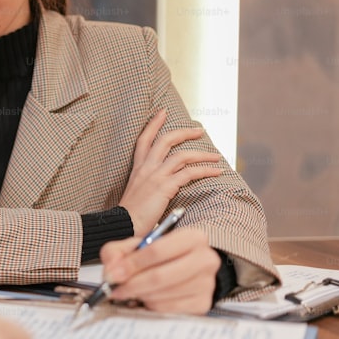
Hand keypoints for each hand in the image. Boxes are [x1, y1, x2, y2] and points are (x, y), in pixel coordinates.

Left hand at [99, 226, 220, 313]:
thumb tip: (112, 272)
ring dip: (140, 295)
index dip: (131, 264)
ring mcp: (207, 283)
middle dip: (132, 284)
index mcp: (192, 237)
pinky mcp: (202, 303)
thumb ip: (117, 252)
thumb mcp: (136, 246)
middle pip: (160, 276)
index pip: (156, 250)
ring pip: (163, 294)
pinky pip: (169, 309)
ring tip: (130, 292)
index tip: (113, 274)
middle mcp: (205, 259)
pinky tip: (145, 298)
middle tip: (115, 289)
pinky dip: (151, 306)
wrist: (184, 268)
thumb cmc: (159, 256)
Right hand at [119, 108, 221, 235]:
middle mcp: (146, 168)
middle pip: (165, 140)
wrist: (123, 225)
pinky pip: (189, 173)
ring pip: (182, 155)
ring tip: (216, 156)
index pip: (144, 140)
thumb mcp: (137, 194)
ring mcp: (155, 176)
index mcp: (137, 169)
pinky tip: (216, 172)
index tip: (163, 112)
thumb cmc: (129, 216)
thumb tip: (164, 187)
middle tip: (199, 130)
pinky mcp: (165, 186)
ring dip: (202, 154)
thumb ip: (149, 186)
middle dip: (184, 132)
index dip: (154, 124)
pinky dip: (205, 171)